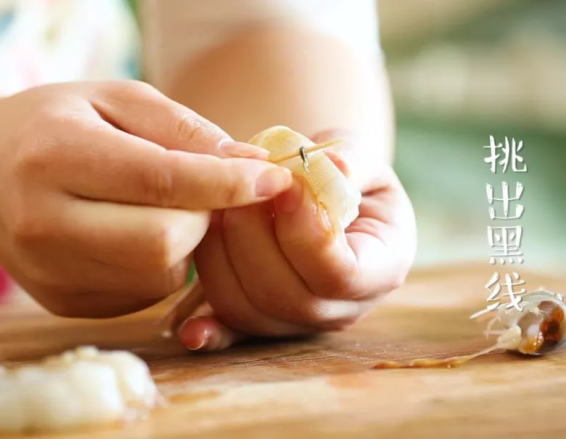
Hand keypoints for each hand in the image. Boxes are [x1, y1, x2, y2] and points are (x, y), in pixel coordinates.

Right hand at [0, 80, 293, 317]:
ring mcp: (48, 272)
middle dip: (205, 218)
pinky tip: (131, 232)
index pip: (161, 180)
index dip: (227, 182)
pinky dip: (158, 264)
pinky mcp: (62, 303)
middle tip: (204, 192)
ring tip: (161, 208)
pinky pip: (142, 293)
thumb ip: (181, 129)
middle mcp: (43, 220)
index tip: (272, 178)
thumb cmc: (51, 126)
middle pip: (164, 242)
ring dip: (184, 243)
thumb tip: (249, 163)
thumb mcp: (112, 99)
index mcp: (54, 154)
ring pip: (160, 274)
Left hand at [179, 129, 416, 349]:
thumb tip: (331, 166)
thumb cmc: (344, 177)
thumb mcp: (359, 159)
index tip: (285, 187)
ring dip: (219, 257)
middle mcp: (340, 309)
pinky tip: (186, 329)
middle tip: (238, 189)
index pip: (339, 274)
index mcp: (380, 269)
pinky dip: (208, 331)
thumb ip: (350, 161)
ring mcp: (296, 323)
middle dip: (252, 238)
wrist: (319, 196)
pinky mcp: (258, 324)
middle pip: (287, 297)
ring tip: (217, 209)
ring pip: (248, 311)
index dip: (305, 233)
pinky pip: (230, 334)